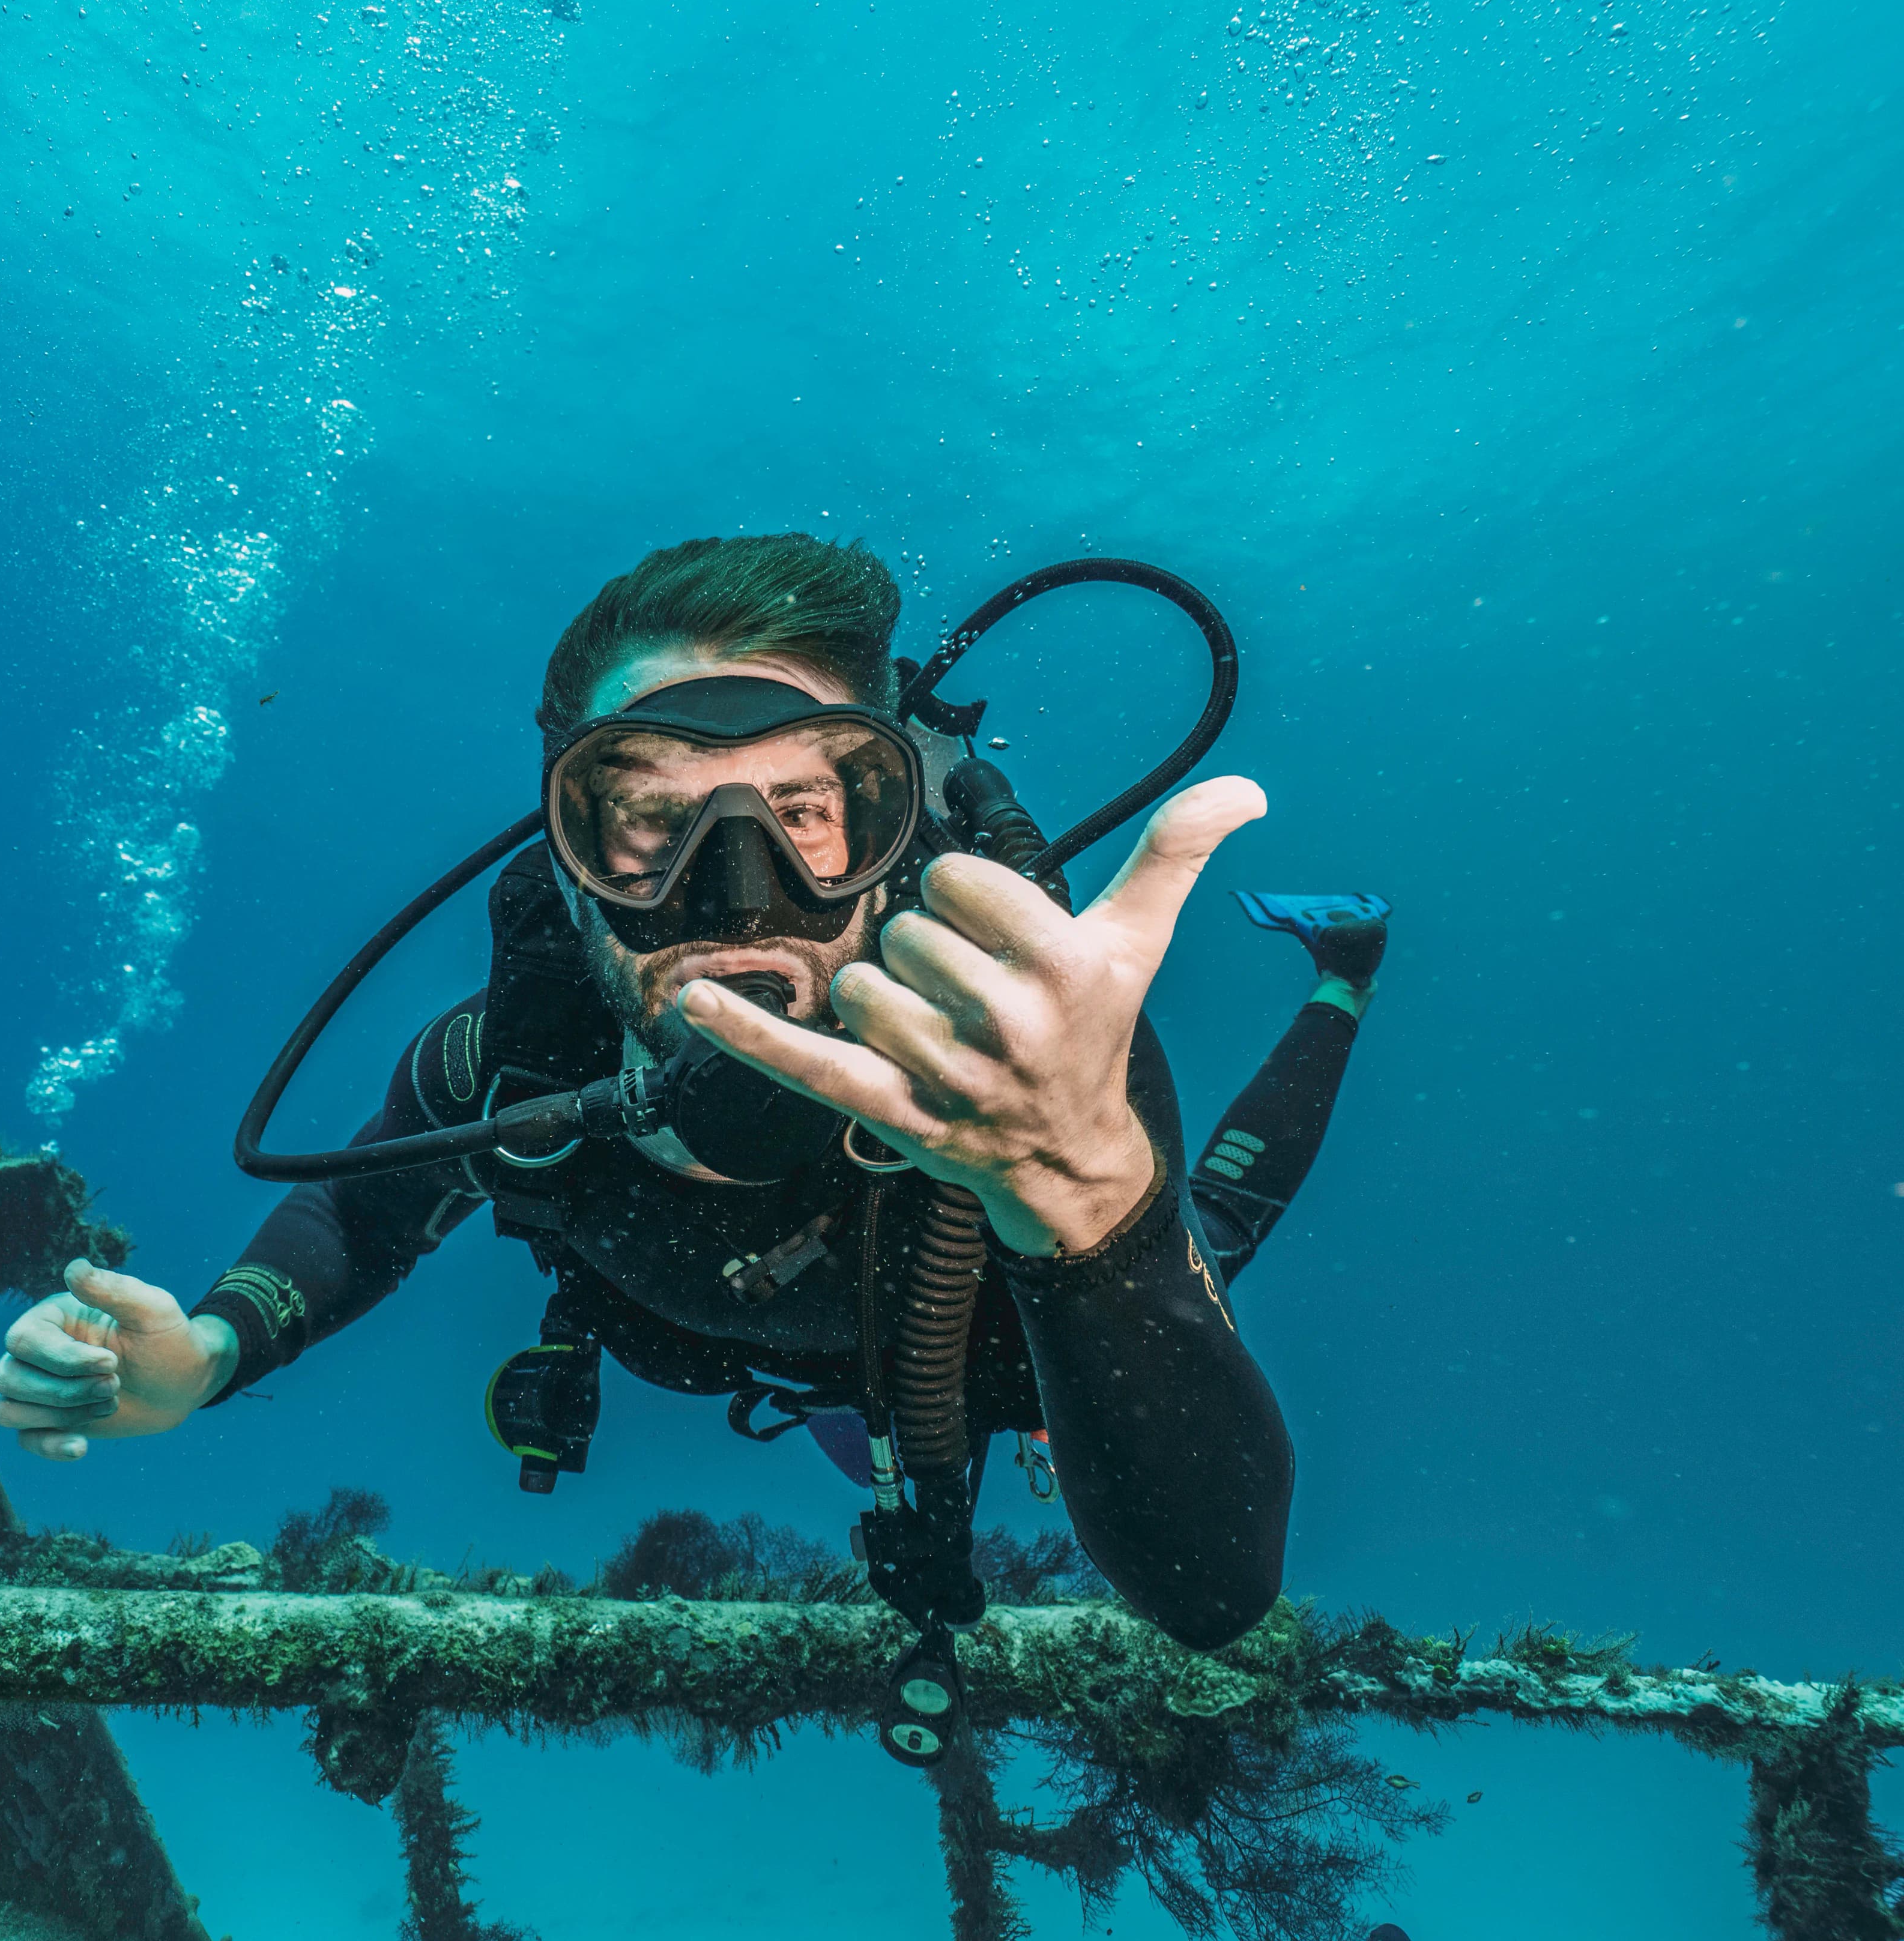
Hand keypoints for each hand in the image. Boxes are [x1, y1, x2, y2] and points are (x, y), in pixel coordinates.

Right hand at [0, 1260, 238, 1460]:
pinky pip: (25, 1439)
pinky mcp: (50, 1420)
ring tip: (109, 1403)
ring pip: (8, 1410)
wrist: (183, 1381)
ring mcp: (39, 1388)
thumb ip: (113, 1290)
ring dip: (62, 1414)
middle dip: (66, 1391)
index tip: (113, 1362)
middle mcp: (36, 1351)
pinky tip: (82, 1446)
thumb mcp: (152, 1310)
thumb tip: (74, 1268)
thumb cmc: (167, 1339)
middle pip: (9, 1378)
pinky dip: (50, 1446)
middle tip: (116, 1384)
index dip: (64, 1360)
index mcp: (52, 1317)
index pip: (24, 1341)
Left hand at [678, 777, 1266, 1255]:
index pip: (958, 883)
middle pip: (907, 936)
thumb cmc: (1094, 1030)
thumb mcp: (1137, 939)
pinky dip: (746, 1032)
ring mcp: (946, 1076)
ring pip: (861, 987)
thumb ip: (1174, 852)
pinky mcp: (890, 1112)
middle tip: (970, 997)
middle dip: (929, 955)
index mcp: (1064, 969)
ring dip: (882, 1000)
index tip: (995, 938)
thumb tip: (1247, 786)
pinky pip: (803, 1063)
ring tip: (931, 1029)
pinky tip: (692, 1002)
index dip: (967, 901)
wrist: (1071, 1154)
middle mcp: (1009, 1024)